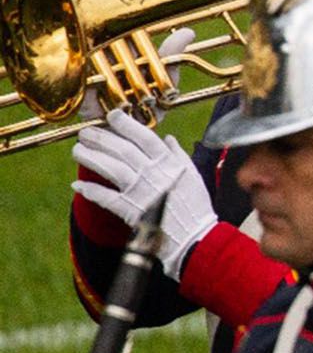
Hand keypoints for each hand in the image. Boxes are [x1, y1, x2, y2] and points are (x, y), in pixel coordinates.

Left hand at [71, 110, 217, 279]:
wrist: (195, 236)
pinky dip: (91, 192)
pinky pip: (107, 199)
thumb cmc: (195, 205)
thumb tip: (168, 139)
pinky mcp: (132, 211)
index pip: (145, 137)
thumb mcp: (193, 174)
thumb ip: (178, 155)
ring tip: (78, 150)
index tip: (112, 116)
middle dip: (102, 139)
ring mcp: (142, 192)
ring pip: (112, 169)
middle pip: (123, 150)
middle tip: (85, 132)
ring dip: (92, 158)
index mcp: (170, 163)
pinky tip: (78, 186)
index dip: (126, 125)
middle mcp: (154, 174)